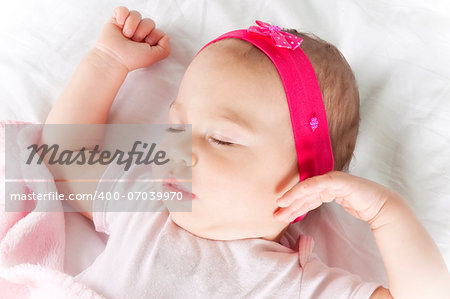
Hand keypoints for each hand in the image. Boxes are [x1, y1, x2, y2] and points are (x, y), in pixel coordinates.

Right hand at [94, 6, 169, 71]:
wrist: (114, 57)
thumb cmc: (132, 59)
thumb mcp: (154, 56)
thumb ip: (165, 49)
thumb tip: (166, 37)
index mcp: (148, 41)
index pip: (157, 30)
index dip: (153, 36)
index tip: (146, 44)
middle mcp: (138, 33)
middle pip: (149, 22)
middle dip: (143, 31)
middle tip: (134, 41)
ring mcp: (127, 26)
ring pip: (136, 14)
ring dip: (132, 24)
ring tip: (126, 35)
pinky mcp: (116, 20)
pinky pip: (123, 9)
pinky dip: (122, 14)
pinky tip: (119, 24)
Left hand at [273, 171, 396, 225]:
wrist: (384, 208)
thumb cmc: (364, 210)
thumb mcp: (340, 212)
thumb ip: (327, 212)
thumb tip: (310, 228)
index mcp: (328, 190)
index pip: (306, 199)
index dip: (293, 206)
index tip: (279, 215)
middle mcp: (329, 183)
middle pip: (304, 193)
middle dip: (290, 203)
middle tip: (275, 213)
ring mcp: (334, 180)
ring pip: (309, 188)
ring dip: (294, 196)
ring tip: (281, 204)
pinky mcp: (340, 180)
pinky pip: (320, 183)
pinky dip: (308, 187)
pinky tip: (297, 194)